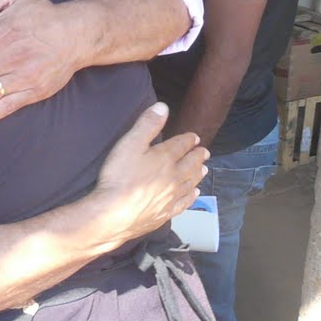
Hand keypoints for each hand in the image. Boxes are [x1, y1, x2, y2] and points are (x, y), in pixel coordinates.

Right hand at [86, 104, 206, 243]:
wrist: (115, 214)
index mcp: (165, 158)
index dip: (188, 140)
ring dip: (198, 174)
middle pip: (190, 164)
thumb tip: (163, 107)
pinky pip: (184, 202)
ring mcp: (171, 197)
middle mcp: (174, 177)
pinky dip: (191, 196)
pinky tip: (194, 194)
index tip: (195, 137)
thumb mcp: (129, 144)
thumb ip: (147, 124)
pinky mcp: (166, 213)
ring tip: (204, 170)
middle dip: (198, 156)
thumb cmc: (119, 176)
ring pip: (190, 183)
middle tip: (205, 152)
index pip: (181, 145)